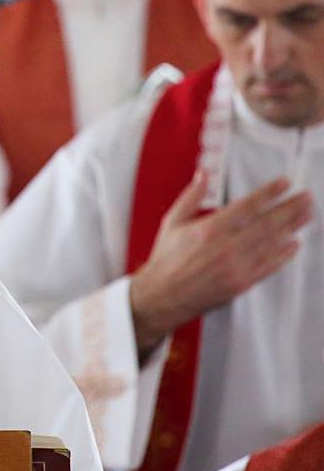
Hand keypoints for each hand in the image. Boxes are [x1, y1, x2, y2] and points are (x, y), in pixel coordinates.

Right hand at [128, 170, 312, 357]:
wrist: (162, 295)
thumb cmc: (166, 260)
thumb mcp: (172, 222)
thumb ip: (191, 197)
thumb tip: (203, 175)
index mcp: (210, 228)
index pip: (248, 206)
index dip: (269, 193)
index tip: (284, 183)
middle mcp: (227, 246)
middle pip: (267, 222)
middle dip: (291, 208)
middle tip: (306, 197)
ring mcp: (237, 266)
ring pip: (272, 242)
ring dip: (293, 226)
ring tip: (307, 214)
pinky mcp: (241, 282)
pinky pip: (269, 265)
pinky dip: (284, 254)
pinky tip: (294, 244)